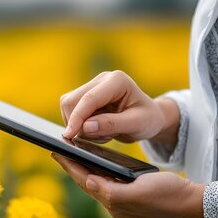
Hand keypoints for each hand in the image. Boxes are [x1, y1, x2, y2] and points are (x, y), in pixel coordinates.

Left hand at [51, 153, 204, 217]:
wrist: (191, 202)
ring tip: (70, 154)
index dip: (70, 166)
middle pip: (87, 182)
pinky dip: (97, 170)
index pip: (85, 181)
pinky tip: (94, 162)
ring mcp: (122, 200)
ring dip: (83, 168)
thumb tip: (88, 182)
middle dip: (72, 166)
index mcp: (114, 203)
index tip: (56, 152)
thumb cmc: (168, 195)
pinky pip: (107, 181)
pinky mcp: (130, 194)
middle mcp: (114, 203)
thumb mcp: (138, 191)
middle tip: (58, 150)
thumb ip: (110, 190)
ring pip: (95, 181)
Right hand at [59, 70, 179, 145]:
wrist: (148, 118)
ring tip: (103, 134)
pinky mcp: (84, 96)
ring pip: (68, 106)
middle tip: (101, 137)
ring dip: (79, 126)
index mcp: (117, 81)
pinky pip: (70, 111)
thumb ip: (112, 124)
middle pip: (72, 101)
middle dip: (78, 123)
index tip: (70, 135)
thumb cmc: (147, 119)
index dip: (77, 117)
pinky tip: (97, 130)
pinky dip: (79, 126)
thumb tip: (85, 127)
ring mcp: (91, 87)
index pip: (89, 99)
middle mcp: (101, 80)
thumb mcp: (136, 124)